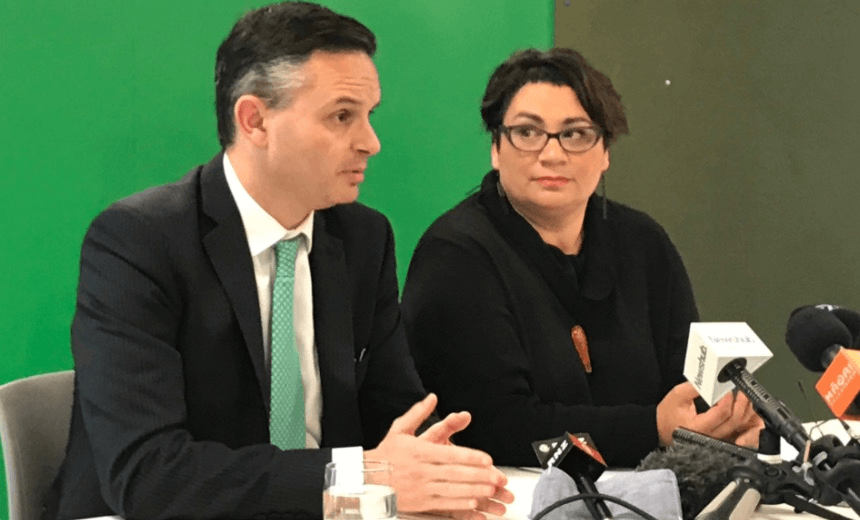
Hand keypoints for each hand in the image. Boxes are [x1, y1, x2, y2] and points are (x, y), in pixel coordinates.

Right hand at [365, 394, 513, 516]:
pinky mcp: (420, 502)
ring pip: (452, 490)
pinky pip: (443, 504)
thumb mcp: (399, 429)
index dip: (471, 457)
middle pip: (455, 473)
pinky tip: (472, 503)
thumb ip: (418, 413)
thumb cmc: (386, 454)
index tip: (487, 459)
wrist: (366, 479)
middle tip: (498, 478)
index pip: (450, 454)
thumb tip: (431, 398)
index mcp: (419, 451)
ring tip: (491, 490)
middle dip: (479, 476)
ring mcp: (421, 488)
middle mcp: (421, 470)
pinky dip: (459, 505)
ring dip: (474, 491)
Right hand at [656, 382, 763, 446]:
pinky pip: (734, 429)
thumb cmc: (667, 414)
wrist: (661, 428)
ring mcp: (715, 438)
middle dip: (740, 404)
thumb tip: (711, 380)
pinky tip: (739, 408)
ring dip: (743, 412)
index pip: (721, 413)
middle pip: (734, 421)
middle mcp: (709, 435)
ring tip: (743, 398)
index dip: (727, 399)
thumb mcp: (677, 395)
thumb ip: (694, 387)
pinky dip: (740, 418)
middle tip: (740, 391)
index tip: (726, 389)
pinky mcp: (717, 437)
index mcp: (699, 427)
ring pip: (737, 427)